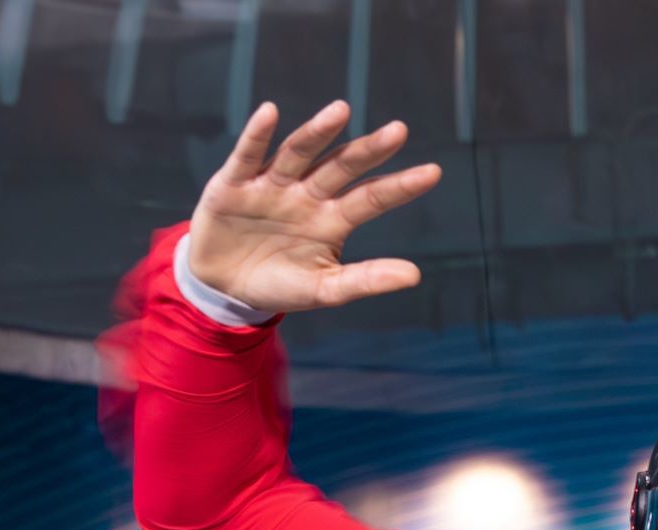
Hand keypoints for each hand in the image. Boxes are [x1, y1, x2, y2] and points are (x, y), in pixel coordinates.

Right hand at [186, 100, 442, 314]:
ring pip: (299, 153)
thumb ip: (365, 280)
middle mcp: (308, 194)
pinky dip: (258, 135)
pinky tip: (270, 113)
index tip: (433, 173)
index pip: (372, 197)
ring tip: (341, 111)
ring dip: (318, 132)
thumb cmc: (279, 285)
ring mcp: (273, 185)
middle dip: (368, 149)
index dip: (400, 185)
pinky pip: (248, 155)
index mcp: (333, 219)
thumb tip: (415, 275)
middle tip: (399, 131)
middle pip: (342, 166)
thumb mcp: (324, 289)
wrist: (224, 287)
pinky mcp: (235, 183)